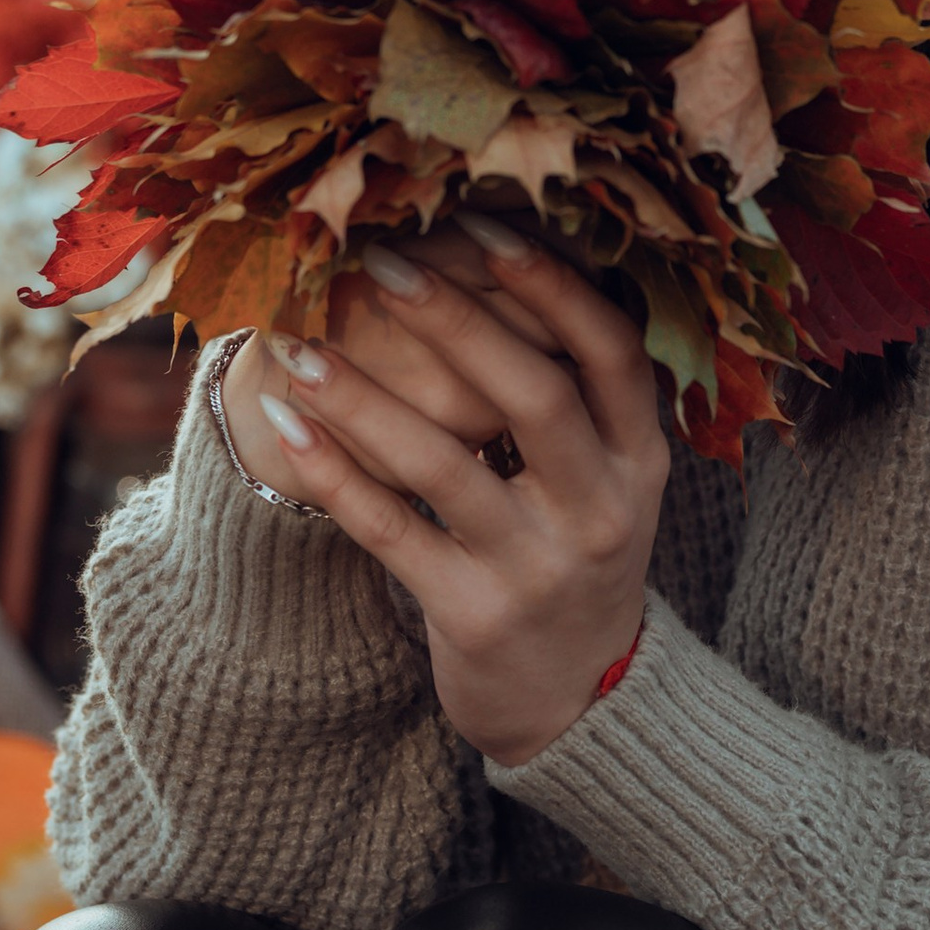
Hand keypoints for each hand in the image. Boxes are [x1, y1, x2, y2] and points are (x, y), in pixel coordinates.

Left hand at [240, 222, 668, 765]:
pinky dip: (333, 472)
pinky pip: (391, 530)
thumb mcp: (610, 484)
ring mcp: (538, 568)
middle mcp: (602, 511)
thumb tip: (497, 269)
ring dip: (365, 395)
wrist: (578, 705)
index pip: (612, 353)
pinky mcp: (472, 615)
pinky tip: (289, 423)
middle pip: (534, 394)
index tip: (484, 224)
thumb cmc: (575, 560)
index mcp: (640, 462)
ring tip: (300, 342)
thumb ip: (577, 399)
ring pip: (445, 462)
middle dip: (454, 320)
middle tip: (382, 263)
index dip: (553, 286)